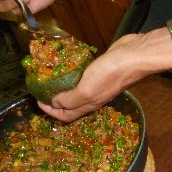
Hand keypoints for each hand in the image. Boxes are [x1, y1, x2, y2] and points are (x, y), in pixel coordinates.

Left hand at [37, 33, 153, 121]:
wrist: (134, 56)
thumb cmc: (110, 74)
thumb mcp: (86, 90)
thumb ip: (69, 99)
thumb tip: (53, 102)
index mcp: (88, 104)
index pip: (66, 116)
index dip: (50, 111)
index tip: (38, 99)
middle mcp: (92, 96)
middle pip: (70, 104)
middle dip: (54, 100)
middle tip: (41, 88)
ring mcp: (97, 83)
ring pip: (75, 89)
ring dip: (62, 86)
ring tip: (50, 76)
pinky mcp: (100, 69)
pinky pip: (81, 75)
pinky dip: (71, 73)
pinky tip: (67, 65)